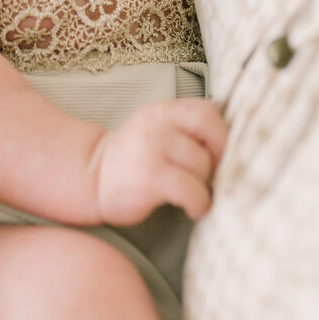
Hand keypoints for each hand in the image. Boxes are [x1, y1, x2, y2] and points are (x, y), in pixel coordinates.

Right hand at [91, 99, 226, 223]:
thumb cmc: (131, 160)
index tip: (217, 154)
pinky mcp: (151, 177)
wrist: (89, 178)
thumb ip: (184, 128)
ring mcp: (153, 148)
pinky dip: (200, 203)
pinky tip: (193, 210)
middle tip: (214, 174)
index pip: (207, 110)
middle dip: (221, 155)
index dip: (221, 133)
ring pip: (203, 163)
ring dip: (207, 184)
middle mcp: (158, 124)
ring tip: (196, 194)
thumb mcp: (155, 131)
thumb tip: (229, 145)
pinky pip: (192, 190)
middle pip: (211, 131)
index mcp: (163, 111)